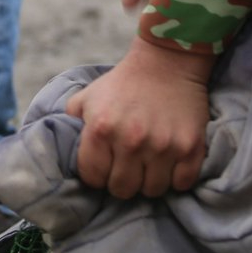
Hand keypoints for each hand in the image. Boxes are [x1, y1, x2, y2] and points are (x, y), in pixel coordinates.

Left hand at [68, 37, 213, 198]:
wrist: (167, 62)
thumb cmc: (124, 82)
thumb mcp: (89, 95)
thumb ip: (71, 121)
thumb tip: (61, 144)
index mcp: (101, 129)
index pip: (94, 178)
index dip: (98, 176)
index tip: (105, 168)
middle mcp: (131, 141)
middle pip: (123, 190)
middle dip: (123, 182)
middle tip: (128, 168)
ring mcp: (163, 146)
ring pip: (153, 190)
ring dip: (149, 181)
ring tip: (149, 165)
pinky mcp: (190, 147)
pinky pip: (182, 184)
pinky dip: (176, 179)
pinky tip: (170, 164)